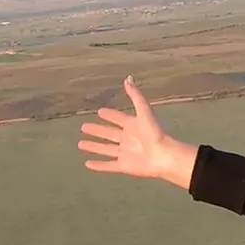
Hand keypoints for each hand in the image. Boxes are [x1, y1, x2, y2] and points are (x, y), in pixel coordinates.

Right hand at [80, 78, 198, 189]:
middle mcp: (128, 139)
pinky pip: (108, 165)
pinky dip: (98, 165)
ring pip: (105, 149)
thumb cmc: (155, 133)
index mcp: (133, 125)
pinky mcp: (124, 165)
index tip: (100, 111)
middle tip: (84, 127)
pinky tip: (87, 164)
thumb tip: (128, 78)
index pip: (118, 118)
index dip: (110, 115)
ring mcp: (125, 153)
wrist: (163, 155)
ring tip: (80, 144)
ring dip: (94, 147)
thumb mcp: (144, 111)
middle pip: (109, 133)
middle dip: (97, 130)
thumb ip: (136, 96)